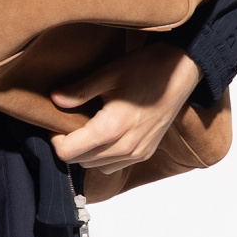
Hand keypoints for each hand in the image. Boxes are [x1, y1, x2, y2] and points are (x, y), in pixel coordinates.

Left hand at [50, 41, 201, 173]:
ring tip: (86, 130)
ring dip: (86, 153)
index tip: (56, 123)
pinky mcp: (145, 153)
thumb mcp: (108, 74)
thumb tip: (54, 100)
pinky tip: (104, 136)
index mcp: (111, 129)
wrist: (182, 72)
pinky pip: (114, 165)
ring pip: (96, 167)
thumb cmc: (146, 69)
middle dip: (69, 146)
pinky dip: (103, 157)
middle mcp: (124, 147)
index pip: (68, 152)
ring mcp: (136, 153)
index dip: (55, 139)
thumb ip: (79, 91)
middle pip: (79, 161)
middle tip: (68, 124)